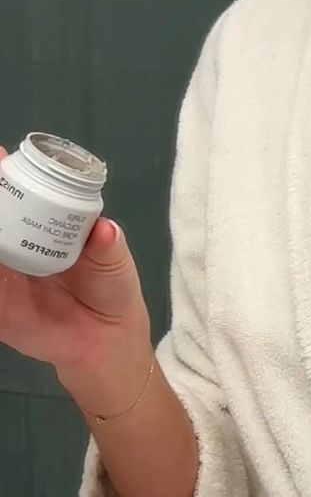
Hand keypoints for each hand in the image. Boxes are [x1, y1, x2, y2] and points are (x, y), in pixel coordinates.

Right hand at [0, 149, 151, 406]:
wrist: (105, 339)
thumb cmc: (111, 287)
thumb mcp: (113, 260)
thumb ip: (106, 245)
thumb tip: (104, 229)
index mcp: (45, 224)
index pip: (21, 194)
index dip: (6, 175)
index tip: (0, 157)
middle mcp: (19, 243)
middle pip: (0, 215)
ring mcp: (5, 274)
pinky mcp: (0, 306)